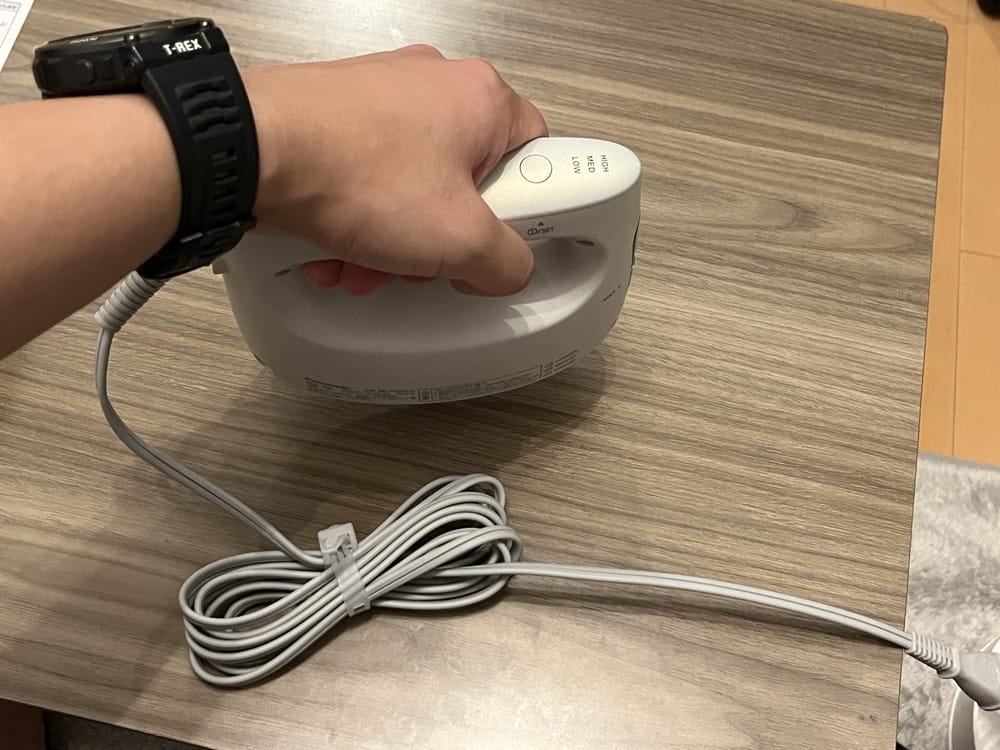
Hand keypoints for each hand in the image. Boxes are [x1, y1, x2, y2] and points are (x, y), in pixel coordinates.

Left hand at [243, 45, 548, 295]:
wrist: (251, 153)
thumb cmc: (351, 170)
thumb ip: (506, 261)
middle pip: (468, 183)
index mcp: (480, 99)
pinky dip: (359, 223)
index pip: (537, 155)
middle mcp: (432, 86)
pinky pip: (369, 183)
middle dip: (445, 239)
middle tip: (433, 262)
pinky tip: (339, 251)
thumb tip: (510, 269)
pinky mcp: (338, 119)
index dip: (528, 209)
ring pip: (413, 189)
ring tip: (370, 265)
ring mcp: (381, 98)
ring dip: (397, 243)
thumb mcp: (459, 240)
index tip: (513, 240)